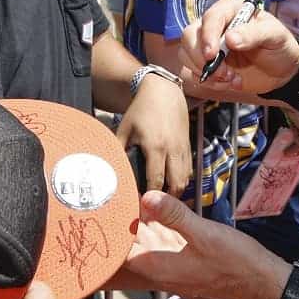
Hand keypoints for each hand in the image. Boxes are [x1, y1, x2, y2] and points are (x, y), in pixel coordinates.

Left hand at [109, 191, 290, 298]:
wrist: (263, 281)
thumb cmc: (235, 262)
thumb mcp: (205, 234)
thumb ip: (175, 215)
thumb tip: (145, 196)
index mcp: (159, 266)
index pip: (119, 253)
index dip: (107, 231)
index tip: (99, 207)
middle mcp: (161, 268)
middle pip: (129, 246)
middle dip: (118, 223)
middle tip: (106, 192)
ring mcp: (173, 264)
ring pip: (145, 241)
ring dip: (136, 222)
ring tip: (122, 193)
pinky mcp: (184, 257)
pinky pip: (161, 240)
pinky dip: (154, 225)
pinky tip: (153, 205)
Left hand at [117, 72, 192, 194]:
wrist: (163, 91)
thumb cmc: (141, 110)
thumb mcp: (124, 128)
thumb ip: (118, 149)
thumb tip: (109, 169)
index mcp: (155, 146)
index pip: (155, 181)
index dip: (149, 196)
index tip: (141, 206)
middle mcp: (172, 149)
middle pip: (175, 184)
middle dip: (166, 199)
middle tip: (154, 207)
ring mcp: (183, 148)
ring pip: (185, 179)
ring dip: (175, 191)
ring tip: (163, 200)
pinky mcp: (188, 145)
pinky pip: (189, 169)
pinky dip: (182, 180)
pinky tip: (171, 184)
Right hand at [176, 0, 298, 96]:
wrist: (282, 71)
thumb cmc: (280, 47)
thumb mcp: (275, 36)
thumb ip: (254, 34)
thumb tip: (230, 38)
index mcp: (230, 10)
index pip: (210, 17)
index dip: (208, 36)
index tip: (212, 54)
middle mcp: (214, 25)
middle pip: (189, 36)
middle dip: (202, 58)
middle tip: (224, 72)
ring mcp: (208, 45)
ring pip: (186, 55)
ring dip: (207, 73)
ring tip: (231, 78)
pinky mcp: (206, 64)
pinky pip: (192, 73)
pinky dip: (209, 82)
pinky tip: (229, 82)